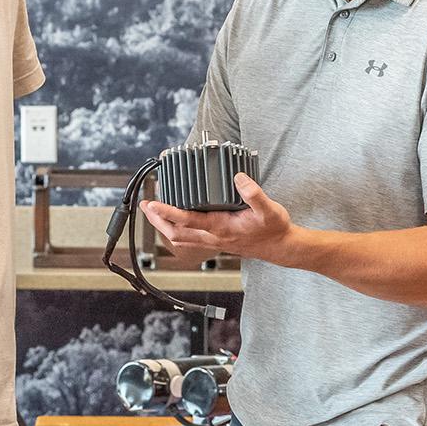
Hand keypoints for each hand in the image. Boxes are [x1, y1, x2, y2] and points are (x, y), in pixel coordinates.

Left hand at [140, 173, 293, 264]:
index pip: (187, 220)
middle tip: (146, 205)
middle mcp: (214, 237)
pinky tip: (175, 222)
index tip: (153, 202)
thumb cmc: (274, 229)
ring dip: (164, 227)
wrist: (280, 247)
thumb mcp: (269, 209)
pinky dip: (177, 231)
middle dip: (158, 220)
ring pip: (180, 238)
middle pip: (176, 233)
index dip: (167, 211)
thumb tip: (238, 178)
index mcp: (221, 227)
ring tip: (153, 213)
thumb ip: (254, 194)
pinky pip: (190, 239)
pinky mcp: (216, 242)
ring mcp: (214, 241)